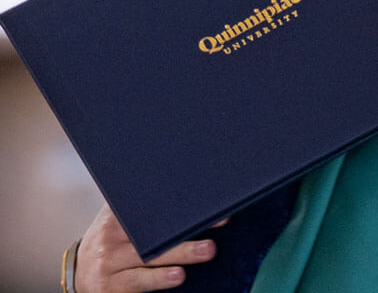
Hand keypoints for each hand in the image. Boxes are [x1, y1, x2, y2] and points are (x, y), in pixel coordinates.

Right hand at [75, 204, 222, 292]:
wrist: (78, 273)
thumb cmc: (110, 242)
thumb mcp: (117, 221)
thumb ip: (139, 205)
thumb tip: (176, 182)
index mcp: (116, 218)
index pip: (149, 207)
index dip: (178, 206)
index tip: (204, 204)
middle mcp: (110, 239)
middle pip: (152, 233)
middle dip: (184, 232)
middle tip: (213, 230)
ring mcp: (110, 264)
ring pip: (147, 259)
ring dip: (179, 255)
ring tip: (204, 250)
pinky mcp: (111, 287)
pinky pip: (137, 283)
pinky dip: (159, 280)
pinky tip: (178, 276)